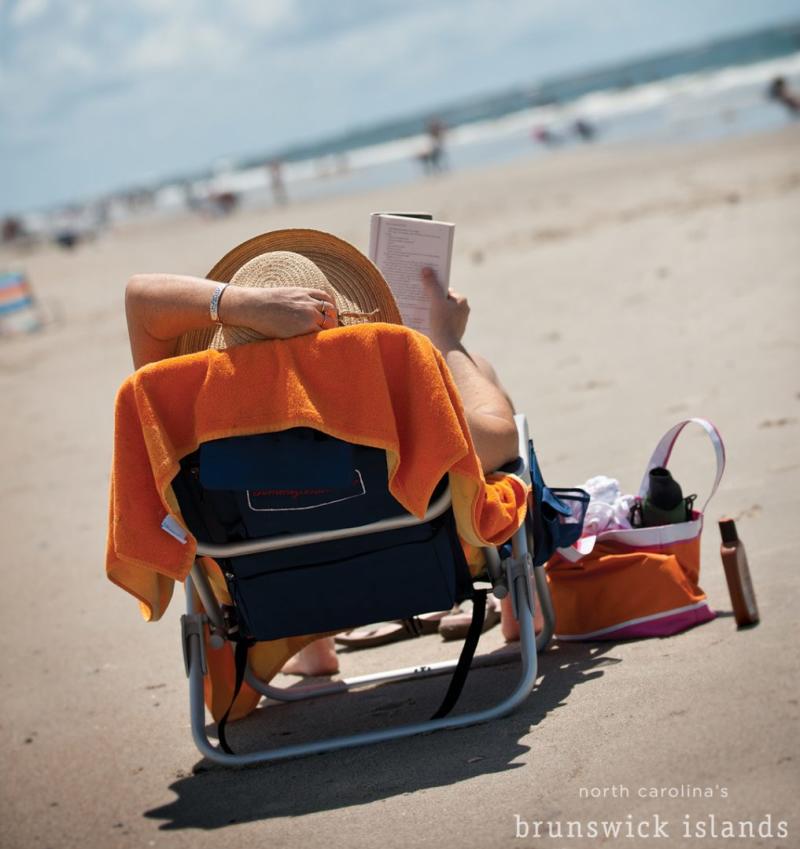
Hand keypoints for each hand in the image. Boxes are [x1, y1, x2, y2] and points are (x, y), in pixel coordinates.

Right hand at [222, 286, 338, 337]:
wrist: (254, 306)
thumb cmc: (266, 301)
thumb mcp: (287, 293)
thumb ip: (300, 299)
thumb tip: (307, 308)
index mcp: (305, 293)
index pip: (328, 299)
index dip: (331, 309)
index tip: (330, 316)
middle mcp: (309, 303)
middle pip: (331, 313)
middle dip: (332, 321)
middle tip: (329, 330)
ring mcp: (307, 316)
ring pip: (329, 325)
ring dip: (329, 331)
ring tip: (326, 339)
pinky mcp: (303, 329)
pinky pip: (319, 335)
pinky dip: (321, 339)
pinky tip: (319, 343)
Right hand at [421, 267, 468, 348]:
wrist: (446, 348)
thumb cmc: (442, 324)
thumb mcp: (435, 301)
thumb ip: (431, 285)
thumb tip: (426, 270)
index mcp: (462, 302)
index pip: (445, 290)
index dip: (434, 287)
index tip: (423, 286)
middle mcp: (463, 311)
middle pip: (443, 301)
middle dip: (431, 299)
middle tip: (417, 297)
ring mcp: (458, 323)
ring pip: (441, 312)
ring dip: (431, 310)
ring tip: (418, 310)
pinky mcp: (452, 333)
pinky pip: (440, 323)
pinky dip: (432, 321)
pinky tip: (423, 322)